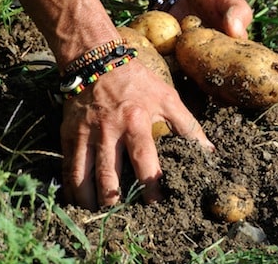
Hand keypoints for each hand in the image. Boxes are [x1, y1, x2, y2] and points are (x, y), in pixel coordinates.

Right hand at [60, 58, 212, 209]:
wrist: (95, 59)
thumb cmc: (135, 80)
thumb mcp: (166, 97)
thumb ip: (187, 126)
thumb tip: (209, 152)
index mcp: (135, 121)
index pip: (144, 161)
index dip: (151, 188)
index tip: (157, 206)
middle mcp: (108, 131)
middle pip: (109, 177)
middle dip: (116, 202)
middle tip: (124, 218)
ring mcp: (84, 134)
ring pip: (84, 178)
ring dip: (92, 203)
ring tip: (101, 216)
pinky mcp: (67, 135)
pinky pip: (68, 170)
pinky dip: (72, 191)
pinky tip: (79, 204)